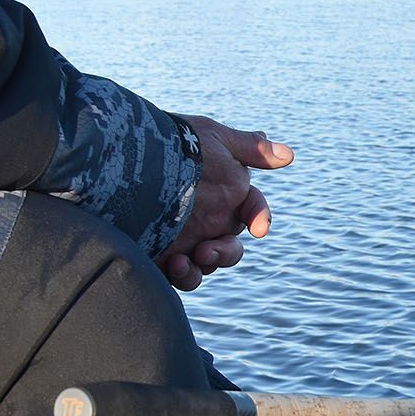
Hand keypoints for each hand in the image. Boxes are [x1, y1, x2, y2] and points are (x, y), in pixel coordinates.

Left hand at [158, 115, 293, 290]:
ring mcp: (185, 238)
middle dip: (227, 253)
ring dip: (205, 265)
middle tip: (209, 249)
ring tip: (184, 259)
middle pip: (232, 248)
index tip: (259, 228)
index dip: (260, 218)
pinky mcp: (162, 254)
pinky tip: (172, 263)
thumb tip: (289, 155)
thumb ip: (252, 149)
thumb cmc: (176, 145)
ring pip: (209, 264)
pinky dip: (184, 275)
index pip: (253, 210)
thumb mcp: (215, 139)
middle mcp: (208, 219)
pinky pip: (183, 276)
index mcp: (225, 194)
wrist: (125, 157)